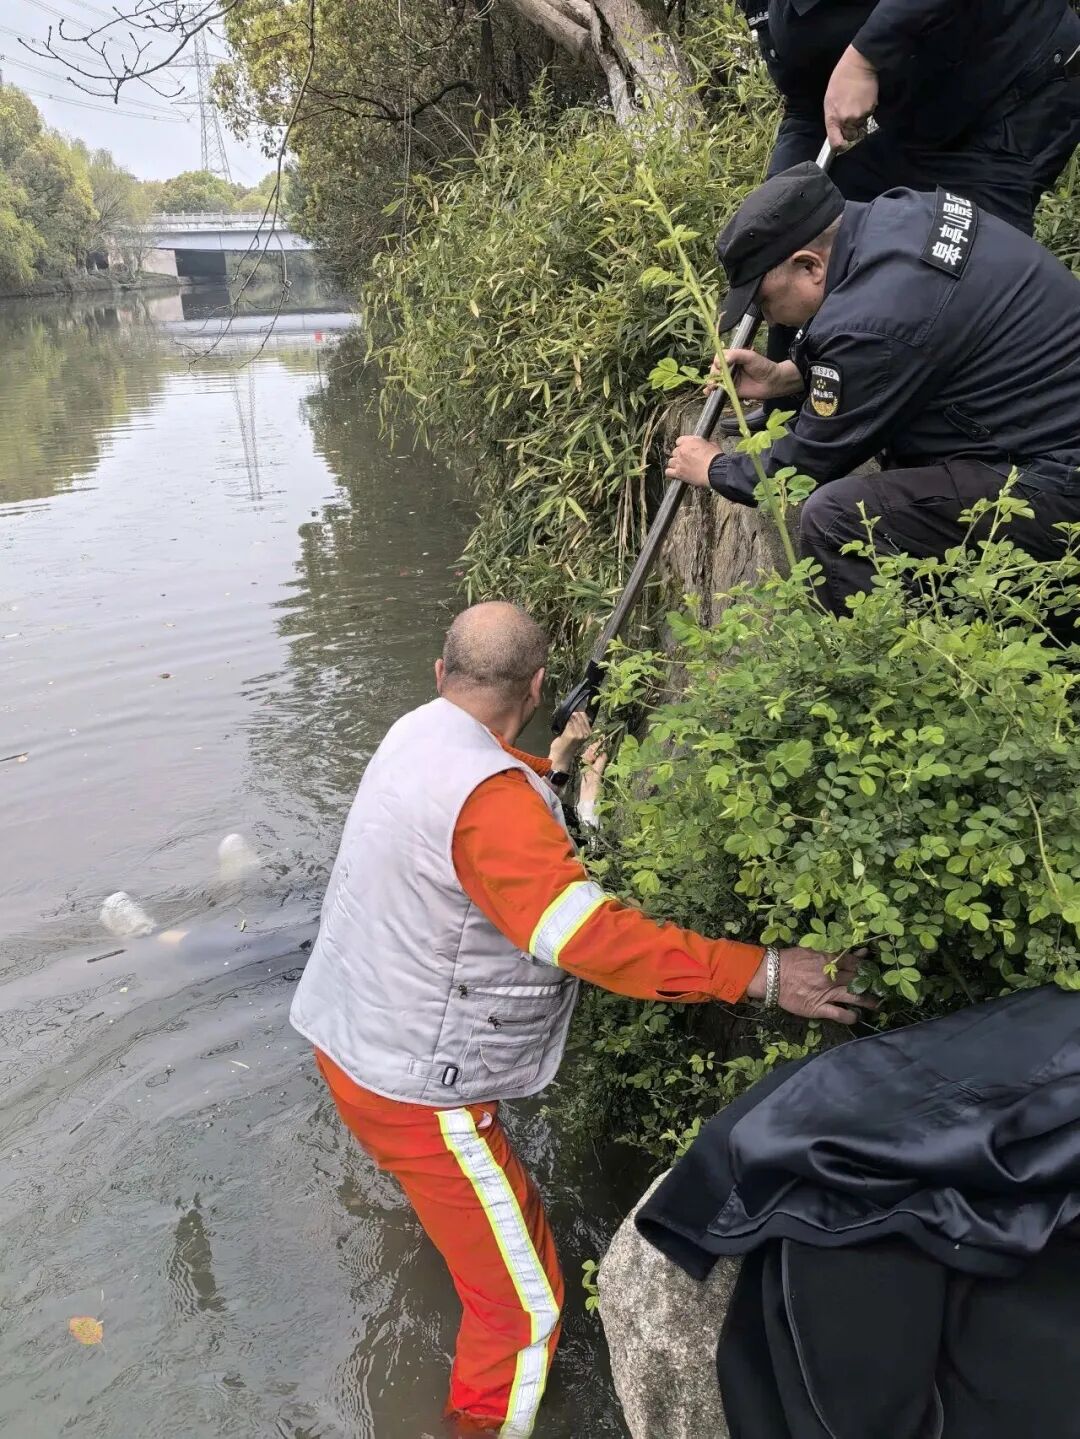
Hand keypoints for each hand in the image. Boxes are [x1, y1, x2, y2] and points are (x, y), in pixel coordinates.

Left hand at [549, 710, 591, 771]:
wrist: (561, 757)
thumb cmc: (567, 746)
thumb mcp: (577, 735)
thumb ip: (579, 725)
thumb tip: (577, 712)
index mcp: (589, 732)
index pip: (584, 715)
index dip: (577, 713)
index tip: (571, 713)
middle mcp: (586, 733)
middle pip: (579, 715)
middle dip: (572, 714)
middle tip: (566, 718)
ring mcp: (579, 734)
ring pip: (573, 717)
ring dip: (567, 718)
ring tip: (564, 723)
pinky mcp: (571, 734)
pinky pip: (568, 722)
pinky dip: (563, 722)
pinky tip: (561, 726)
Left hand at [665, 435, 721, 488]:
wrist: (715, 470)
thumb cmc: (715, 458)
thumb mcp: (712, 445)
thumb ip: (704, 444)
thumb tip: (704, 446)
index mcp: (689, 441)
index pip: (679, 440)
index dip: (683, 445)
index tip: (686, 449)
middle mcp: (682, 450)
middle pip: (675, 452)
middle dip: (680, 456)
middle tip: (686, 460)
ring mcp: (679, 462)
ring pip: (671, 461)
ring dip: (675, 464)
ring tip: (681, 467)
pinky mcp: (678, 473)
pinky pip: (668, 472)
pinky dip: (671, 473)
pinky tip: (675, 474)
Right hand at [710, 350, 799, 400]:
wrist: (772, 382)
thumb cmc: (763, 366)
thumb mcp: (749, 356)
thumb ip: (736, 355)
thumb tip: (721, 361)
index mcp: (733, 357)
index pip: (719, 358)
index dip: (717, 362)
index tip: (719, 366)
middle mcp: (729, 367)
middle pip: (715, 370)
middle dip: (713, 374)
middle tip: (716, 378)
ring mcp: (729, 379)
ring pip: (715, 380)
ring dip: (711, 382)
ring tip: (712, 386)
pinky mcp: (731, 389)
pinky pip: (719, 390)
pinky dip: (711, 391)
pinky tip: (708, 391)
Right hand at [745, 947, 877, 1024]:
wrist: (771, 976)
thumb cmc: (790, 960)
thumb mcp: (812, 950)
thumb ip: (834, 951)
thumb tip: (857, 952)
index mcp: (830, 960)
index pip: (855, 963)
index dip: (867, 967)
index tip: (874, 970)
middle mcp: (832, 977)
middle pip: (858, 981)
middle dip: (871, 984)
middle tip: (881, 987)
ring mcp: (827, 994)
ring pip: (855, 998)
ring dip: (869, 1002)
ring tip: (877, 1004)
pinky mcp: (820, 1008)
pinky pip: (840, 1014)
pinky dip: (850, 1016)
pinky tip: (855, 1016)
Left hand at [824, 45, 877, 149]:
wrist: (858, 65)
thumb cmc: (841, 79)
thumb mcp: (830, 99)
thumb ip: (833, 117)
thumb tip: (837, 130)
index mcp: (833, 117)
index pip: (836, 142)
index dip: (839, 146)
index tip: (842, 145)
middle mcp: (846, 119)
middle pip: (851, 135)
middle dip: (851, 129)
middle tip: (850, 115)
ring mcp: (859, 115)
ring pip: (860, 125)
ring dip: (859, 118)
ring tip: (856, 102)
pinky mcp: (871, 109)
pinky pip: (869, 116)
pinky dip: (867, 110)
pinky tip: (863, 98)